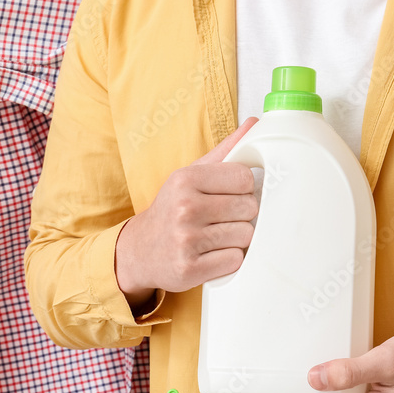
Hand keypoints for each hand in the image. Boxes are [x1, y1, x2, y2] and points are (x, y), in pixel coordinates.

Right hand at [115, 117, 259, 307]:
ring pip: (246, 236)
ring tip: (216, 237)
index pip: (245, 178)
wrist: (139, 250)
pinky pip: (235, 260)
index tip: (229, 196)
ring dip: (237, 239)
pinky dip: (228, 260)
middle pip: (249, 208)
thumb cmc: (172, 209)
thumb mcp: (190, 175)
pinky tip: (211, 255)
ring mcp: (186, 240)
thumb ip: (225, 151)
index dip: (243, 189)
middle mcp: (184, 208)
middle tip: (221, 220)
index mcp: (186, 180)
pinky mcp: (190, 269)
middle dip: (242, 216)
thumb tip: (255, 123)